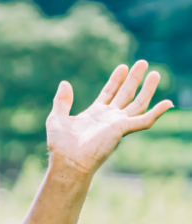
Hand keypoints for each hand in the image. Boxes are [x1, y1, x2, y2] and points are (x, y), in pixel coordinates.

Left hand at [46, 60, 173, 177]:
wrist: (68, 160)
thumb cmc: (61, 145)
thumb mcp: (57, 117)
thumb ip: (62, 101)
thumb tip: (65, 83)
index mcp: (94, 114)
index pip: (109, 93)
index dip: (116, 80)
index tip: (122, 67)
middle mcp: (108, 118)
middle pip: (125, 94)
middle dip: (134, 79)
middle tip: (143, 63)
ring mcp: (117, 124)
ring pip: (137, 104)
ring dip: (147, 89)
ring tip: (155, 74)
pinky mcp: (122, 129)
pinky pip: (144, 121)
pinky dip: (156, 112)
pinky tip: (167, 103)